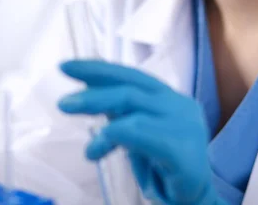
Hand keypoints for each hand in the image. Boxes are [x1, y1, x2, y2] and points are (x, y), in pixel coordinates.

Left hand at [58, 60, 222, 204]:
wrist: (194, 201)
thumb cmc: (163, 166)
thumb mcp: (137, 132)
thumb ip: (119, 112)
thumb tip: (85, 93)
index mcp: (167, 97)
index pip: (130, 75)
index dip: (98, 68)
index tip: (66, 66)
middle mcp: (178, 104)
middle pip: (129, 86)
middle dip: (92, 92)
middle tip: (63, 104)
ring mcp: (185, 124)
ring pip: (132, 105)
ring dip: (99, 120)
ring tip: (83, 145)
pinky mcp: (184, 149)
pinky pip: (140, 133)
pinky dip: (113, 136)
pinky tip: (93, 150)